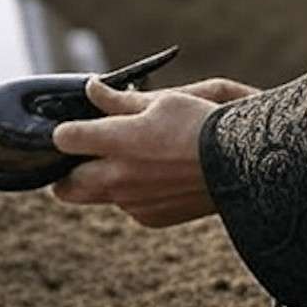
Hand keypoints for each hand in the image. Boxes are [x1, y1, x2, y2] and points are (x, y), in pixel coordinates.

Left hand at [50, 76, 259, 227]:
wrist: (243, 165)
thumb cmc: (203, 124)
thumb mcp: (162, 102)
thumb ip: (118, 101)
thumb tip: (91, 88)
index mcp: (116, 141)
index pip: (64, 139)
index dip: (65, 132)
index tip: (74, 128)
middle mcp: (117, 177)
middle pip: (64, 187)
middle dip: (63, 175)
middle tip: (78, 160)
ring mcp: (132, 202)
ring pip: (97, 198)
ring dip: (100, 184)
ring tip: (128, 163)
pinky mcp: (149, 218)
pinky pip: (127, 207)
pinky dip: (132, 194)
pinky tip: (156, 178)